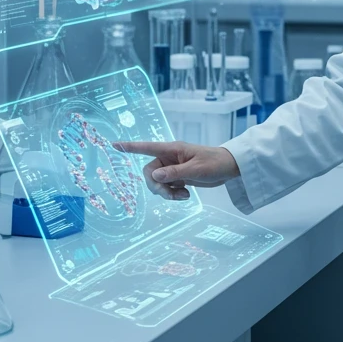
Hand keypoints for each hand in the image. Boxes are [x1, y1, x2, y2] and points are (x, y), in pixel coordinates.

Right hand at [112, 139, 239, 200]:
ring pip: (157, 183)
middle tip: (172, 195)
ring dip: (166, 193)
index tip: (114, 145)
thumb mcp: (195, 169)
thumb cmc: (215, 163)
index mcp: (172, 150)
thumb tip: (153, 176)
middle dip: (157, 187)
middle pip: (149, 173)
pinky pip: (166, 187)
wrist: (229, 168)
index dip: (130, 147)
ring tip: (183, 196)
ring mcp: (172, 168)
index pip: (147, 148)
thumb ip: (174, 173)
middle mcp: (169, 158)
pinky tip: (186, 195)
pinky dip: (173, 194)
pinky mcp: (177, 177)